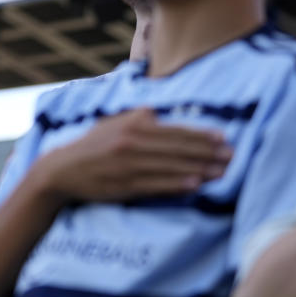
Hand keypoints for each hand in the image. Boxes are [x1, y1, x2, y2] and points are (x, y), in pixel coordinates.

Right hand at [37, 108, 230, 201]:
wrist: (62, 170)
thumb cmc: (92, 146)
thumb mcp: (112, 122)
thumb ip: (137, 116)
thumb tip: (159, 112)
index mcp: (132, 124)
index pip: (174, 130)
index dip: (201, 134)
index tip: (224, 138)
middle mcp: (132, 142)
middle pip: (178, 148)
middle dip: (208, 152)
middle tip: (233, 156)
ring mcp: (128, 164)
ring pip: (171, 166)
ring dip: (200, 169)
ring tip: (223, 171)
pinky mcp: (124, 185)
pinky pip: (156, 184)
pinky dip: (177, 184)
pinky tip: (196, 185)